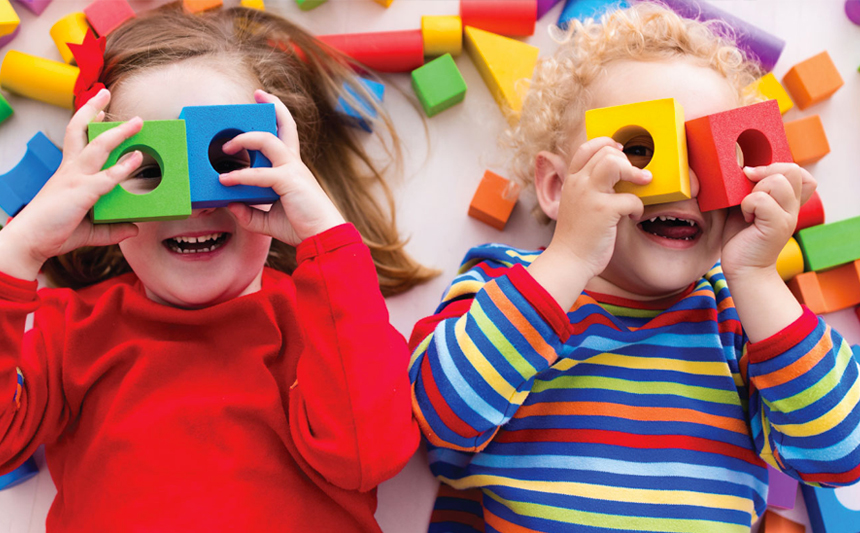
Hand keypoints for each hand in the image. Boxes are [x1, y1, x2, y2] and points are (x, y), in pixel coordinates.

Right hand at [0, 88, 142, 280]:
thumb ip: (113, 229)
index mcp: (68, 173)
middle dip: (92, 109)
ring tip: (137, 121)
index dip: (87, 121)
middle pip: (80, 130)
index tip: (99, 109)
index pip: (76, 139)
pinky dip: (123, 167)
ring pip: (98, 147)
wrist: (30, 242)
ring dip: (119, 132)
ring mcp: (75, 178)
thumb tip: (134, 229)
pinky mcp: (82, 193)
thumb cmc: (54, 233)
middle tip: (105, 92)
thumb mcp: (90, 230)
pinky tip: (136, 158)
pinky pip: (107, 177)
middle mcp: (70, 170)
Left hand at [219, 90, 344, 245]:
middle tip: (257, 95)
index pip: (285, 135)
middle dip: (273, 106)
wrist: (323, 237)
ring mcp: (292, 169)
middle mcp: (293, 163)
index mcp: (292, 168)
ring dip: (244, 139)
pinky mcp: (289, 181)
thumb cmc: (301, 226)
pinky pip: (261, 174)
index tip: (264, 102)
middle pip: (286, 125)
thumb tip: (230, 205)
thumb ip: (249, 213)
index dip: (277, 116)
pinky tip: (226, 181)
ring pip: (267, 140)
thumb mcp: (268, 220)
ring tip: (226, 146)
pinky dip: (242, 176)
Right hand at [528, 137, 650, 310]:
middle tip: (636, 175)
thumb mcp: (578, 205)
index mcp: (571, 181)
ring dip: (634, 172)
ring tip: (643, 182)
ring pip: (615, 163)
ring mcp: (590, 195)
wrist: (568, 260)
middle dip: (626, 161)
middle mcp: (578, 184)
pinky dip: (638, 207)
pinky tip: (633, 216)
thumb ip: (592, 189)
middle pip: (606, 153)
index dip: (607, 144)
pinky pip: (631, 197)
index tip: (620, 152)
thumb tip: (620, 177)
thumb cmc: (577, 236)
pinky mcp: (604, 210)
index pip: (587, 148)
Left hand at [721, 163, 815, 281]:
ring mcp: (788, 216)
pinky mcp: (778, 226)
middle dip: (764, 173)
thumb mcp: (743, 206)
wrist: (743, 268)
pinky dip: (748, 205)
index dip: (776, 167)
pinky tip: (746, 218)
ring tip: (748, 208)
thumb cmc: (741, 237)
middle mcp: (792, 206)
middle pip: (791, 170)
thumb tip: (738, 167)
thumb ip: (746, 187)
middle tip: (748, 190)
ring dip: (755, 190)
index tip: (754, 179)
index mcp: (786, 200)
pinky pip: (761, 200)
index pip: (797, 170)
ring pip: (777, 181)